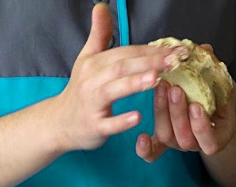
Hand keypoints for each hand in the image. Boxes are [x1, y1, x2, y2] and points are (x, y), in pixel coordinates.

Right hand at [56, 4, 185, 150]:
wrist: (60, 123)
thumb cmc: (81, 91)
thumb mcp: (87, 60)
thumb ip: (98, 34)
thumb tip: (101, 6)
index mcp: (94, 64)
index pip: (126, 53)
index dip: (150, 49)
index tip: (176, 49)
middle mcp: (91, 81)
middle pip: (121, 67)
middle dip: (149, 62)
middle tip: (175, 60)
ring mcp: (92, 104)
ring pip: (112, 91)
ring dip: (134, 84)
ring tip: (155, 78)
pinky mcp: (93, 126)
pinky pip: (107, 124)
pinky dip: (121, 121)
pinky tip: (137, 117)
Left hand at [135, 45, 235, 162]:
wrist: (210, 100)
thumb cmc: (216, 90)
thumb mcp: (219, 81)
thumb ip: (214, 71)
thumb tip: (204, 49)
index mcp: (217, 136)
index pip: (210, 141)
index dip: (201, 126)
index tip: (196, 106)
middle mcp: (196, 144)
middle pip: (184, 138)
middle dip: (178, 113)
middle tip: (174, 89)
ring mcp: (178, 143)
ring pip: (167, 137)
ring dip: (162, 112)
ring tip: (160, 89)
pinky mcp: (162, 142)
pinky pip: (153, 153)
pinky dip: (146, 149)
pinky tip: (140, 136)